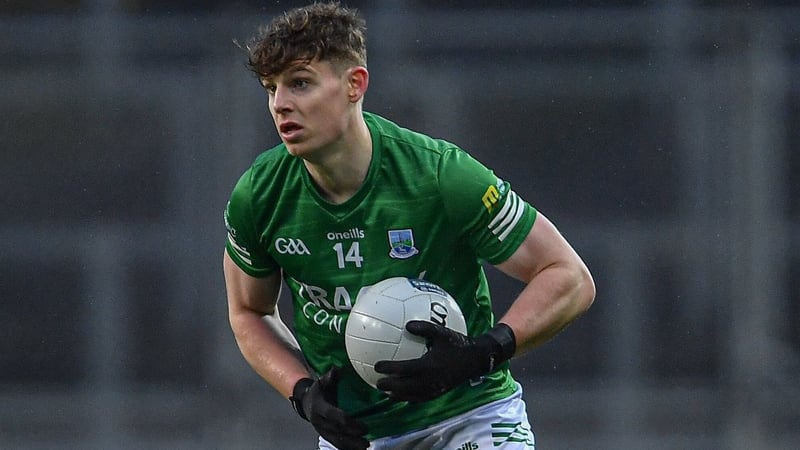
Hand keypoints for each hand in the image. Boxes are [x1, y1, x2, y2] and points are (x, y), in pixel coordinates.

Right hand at [291, 367, 368, 449]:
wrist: (306, 402)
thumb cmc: (319, 391)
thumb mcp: (322, 381)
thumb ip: (331, 376)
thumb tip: (338, 369)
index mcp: (319, 407)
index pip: (332, 415)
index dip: (346, 420)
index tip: (360, 424)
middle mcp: (319, 421)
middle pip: (336, 431)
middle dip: (351, 436)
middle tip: (366, 437)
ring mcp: (322, 430)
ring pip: (336, 440)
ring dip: (350, 445)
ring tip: (365, 446)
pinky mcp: (325, 436)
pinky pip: (336, 443)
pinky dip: (346, 447)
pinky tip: (357, 448)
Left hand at [374, 321, 515, 402]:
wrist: (475, 360)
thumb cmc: (457, 343)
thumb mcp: (442, 332)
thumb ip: (424, 328)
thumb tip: (407, 324)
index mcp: (427, 365)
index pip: (402, 369)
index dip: (388, 369)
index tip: (376, 366)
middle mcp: (428, 380)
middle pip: (402, 387)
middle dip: (387, 386)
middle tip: (377, 382)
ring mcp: (433, 389)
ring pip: (410, 396)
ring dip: (396, 395)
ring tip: (386, 392)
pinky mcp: (438, 393)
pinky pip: (420, 398)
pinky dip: (409, 398)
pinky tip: (403, 394)